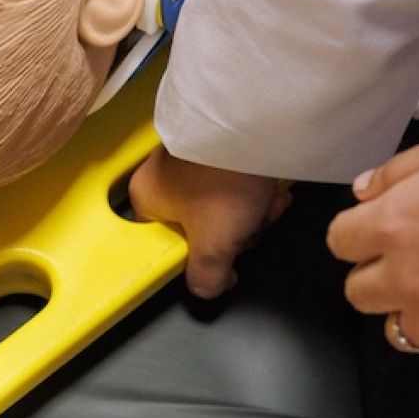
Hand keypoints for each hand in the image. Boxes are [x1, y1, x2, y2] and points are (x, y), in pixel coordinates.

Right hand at [129, 148, 291, 297]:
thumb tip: (208, 289)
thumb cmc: (222, 182)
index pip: (166, 243)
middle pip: (201, 227)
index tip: (223, 258)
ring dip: (252, 214)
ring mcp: (189, 160)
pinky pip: (234, 183)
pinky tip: (272, 192)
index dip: (200, 257)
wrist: (254, 128)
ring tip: (267, 205)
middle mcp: (161, 176)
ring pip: (222, 206)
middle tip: (250, 227)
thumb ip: (206, 279)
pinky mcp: (215, 148)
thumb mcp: (213, 247)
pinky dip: (256, 192)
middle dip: (236, 233)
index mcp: (146, 199)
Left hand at [325, 124, 418, 390]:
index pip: (340, 242)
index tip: (387, 227)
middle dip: (381, 275)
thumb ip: (398, 171)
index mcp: (393, 224)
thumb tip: (362, 193)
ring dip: (418, 315)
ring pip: (400, 335)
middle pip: (360, 293)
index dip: (362, 233)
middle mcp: (408, 278)